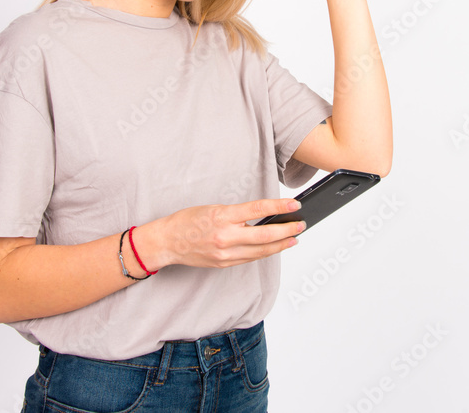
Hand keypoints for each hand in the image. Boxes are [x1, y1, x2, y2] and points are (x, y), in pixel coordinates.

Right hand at [136, 198, 305, 269]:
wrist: (167, 242)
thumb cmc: (187, 221)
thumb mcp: (213, 208)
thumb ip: (237, 213)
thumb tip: (262, 215)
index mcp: (222, 217)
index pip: (258, 209)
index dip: (279, 206)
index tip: (295, 204)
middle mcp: (225, 236)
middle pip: (265, 235)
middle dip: (287, 230)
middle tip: (301, 225)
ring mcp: (225, 253)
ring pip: (261, 251)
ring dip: (281, 245)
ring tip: (294, 238)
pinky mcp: (224, 263)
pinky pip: (250, 258)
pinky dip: (265, 253)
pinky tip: (274, 248)